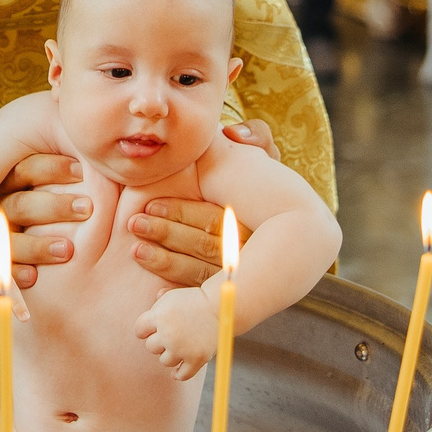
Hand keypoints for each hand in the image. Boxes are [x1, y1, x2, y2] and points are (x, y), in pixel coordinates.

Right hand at [0, 152, 89, 288]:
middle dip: (54, 207)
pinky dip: (16, 275)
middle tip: (87, 209)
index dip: (52, 169)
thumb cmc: (41, 205)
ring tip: (68, 250)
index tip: (82, 171)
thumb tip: (93, 149)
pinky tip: (34, 278)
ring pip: (9, 241)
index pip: (26, 170)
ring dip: (38, 246)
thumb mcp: (40, 181)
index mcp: (6, 182)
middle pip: (20, 205)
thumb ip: (65, 168)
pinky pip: (0, 272)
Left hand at [125, 119, 273, 286]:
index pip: (212, 217)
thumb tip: (233, 132)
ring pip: (202, 272)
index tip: (149, 205)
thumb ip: (255, 139)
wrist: (296, 231)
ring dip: (167, 262)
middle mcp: (249, 247)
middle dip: (168, 234)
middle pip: (205, 244)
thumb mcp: (264, 160)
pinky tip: (159, 296)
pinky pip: (204, 299)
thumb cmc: (261, 184)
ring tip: (137, 252)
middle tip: (135, 224)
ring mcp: (242, 274)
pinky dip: (181, 296)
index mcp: (251, 216)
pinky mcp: (233, 294)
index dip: (180, 211)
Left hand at [136, 286, 217, 380]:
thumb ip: (158, 304)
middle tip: (171, 336)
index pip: (139, 331)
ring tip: (179, 347)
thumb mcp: (173, 297)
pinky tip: (176, 372)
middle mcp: (168, 333)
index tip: (151, 330)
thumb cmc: (194, 301)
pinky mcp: (196, 359)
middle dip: (159, 342)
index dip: (145, 330)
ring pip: (164, 361)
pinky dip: (178, 375)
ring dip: (170, 356)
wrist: (220, 306)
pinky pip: (181, 375)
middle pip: (151, 347)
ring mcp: (182, 348)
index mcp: (159, 316)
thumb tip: (149, 310)